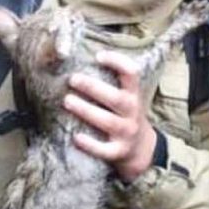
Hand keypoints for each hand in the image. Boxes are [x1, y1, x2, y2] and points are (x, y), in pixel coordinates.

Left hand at [64, 51, 157, 181]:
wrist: (140, 149)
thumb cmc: (124, 116)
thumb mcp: (126, 99)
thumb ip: (111, 84)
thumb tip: (78, 63)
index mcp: (134, 95)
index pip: (132, 74)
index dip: (117, 62)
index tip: (98, 56)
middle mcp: (132, 112)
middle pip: (116, 98)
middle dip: (93, 87)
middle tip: (73, 79)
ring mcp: (127, 133)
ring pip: (108, 122)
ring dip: (87, 110)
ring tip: (67, 101)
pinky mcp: (119, 152)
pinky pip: (105, 150)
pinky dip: (90, 145)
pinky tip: (76, 137)